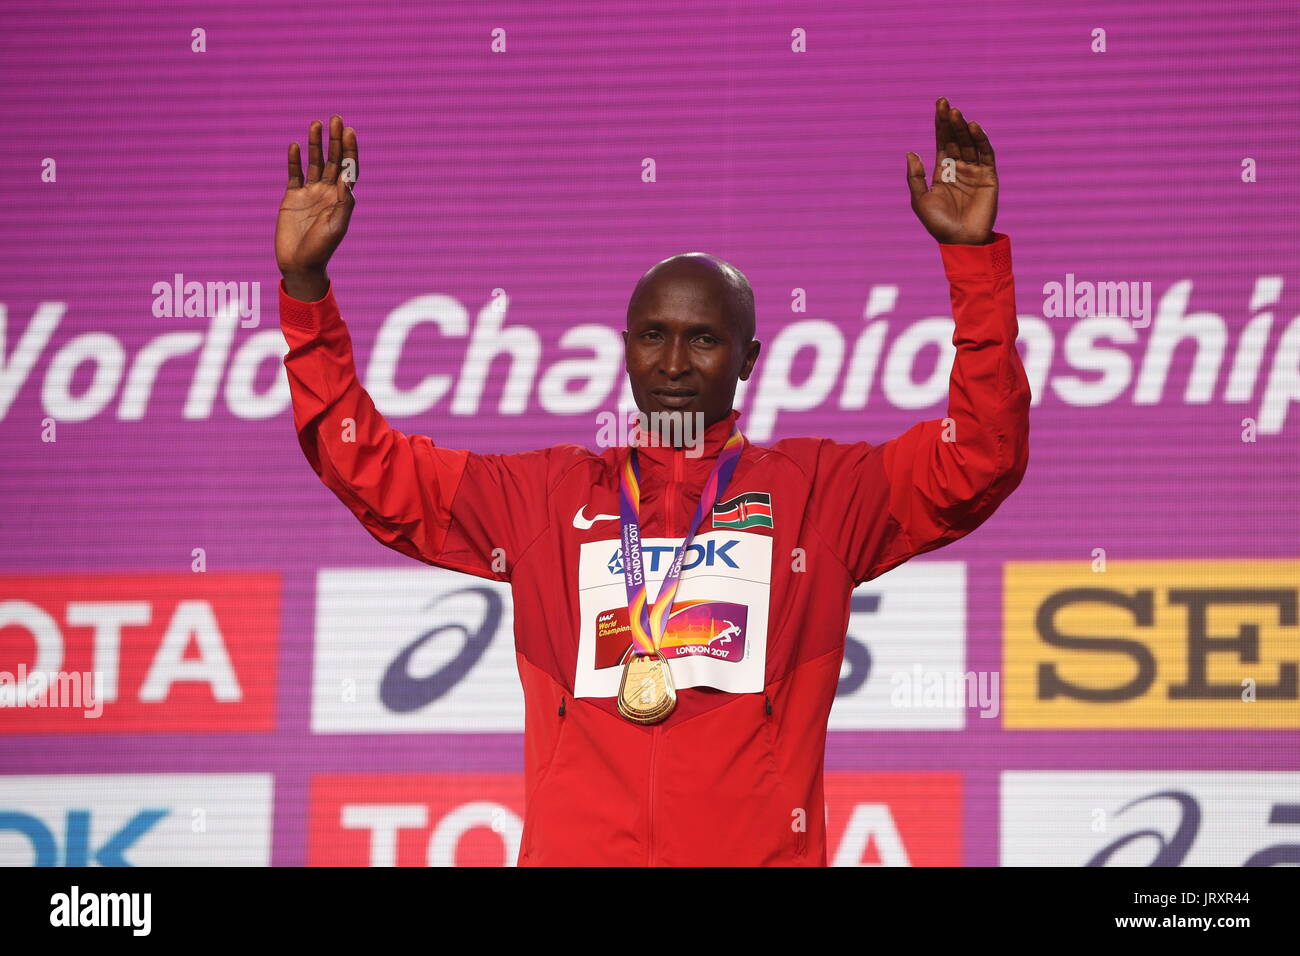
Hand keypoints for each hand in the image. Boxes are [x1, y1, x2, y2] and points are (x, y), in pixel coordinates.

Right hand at [276, 115, 357, 294]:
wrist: (300, 264)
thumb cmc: (322, 249)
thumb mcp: (337, 227)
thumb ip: (344, 203)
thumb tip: (348, 177)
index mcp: (342, 199)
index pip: (348, 168)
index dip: (350, 150)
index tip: (349, 131)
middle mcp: (328, 193)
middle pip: (333, 160)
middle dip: (335, 140)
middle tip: (336, 118)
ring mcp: (310, 194)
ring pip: (315, 163)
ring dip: (316, 144)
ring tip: (316, 123)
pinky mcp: (292, 198)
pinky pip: (294, 175)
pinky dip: (294, 161)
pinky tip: (294, 146)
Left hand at [906, 97, 996, 244]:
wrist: (961, 241)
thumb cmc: (938, 224)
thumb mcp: (920, 200)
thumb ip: (915, 177)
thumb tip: (910, 152)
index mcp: (942, 172)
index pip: (942, 142)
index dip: (939, 124)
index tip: (938, 104)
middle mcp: (959, 168)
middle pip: (955, 139)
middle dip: (950, 121)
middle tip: (945, 103)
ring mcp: (975, 171)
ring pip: (969, 143)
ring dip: (963, 127)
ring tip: (956, 114)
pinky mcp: (989, 177)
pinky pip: (986, 154)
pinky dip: (981, 140)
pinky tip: (974, 127)